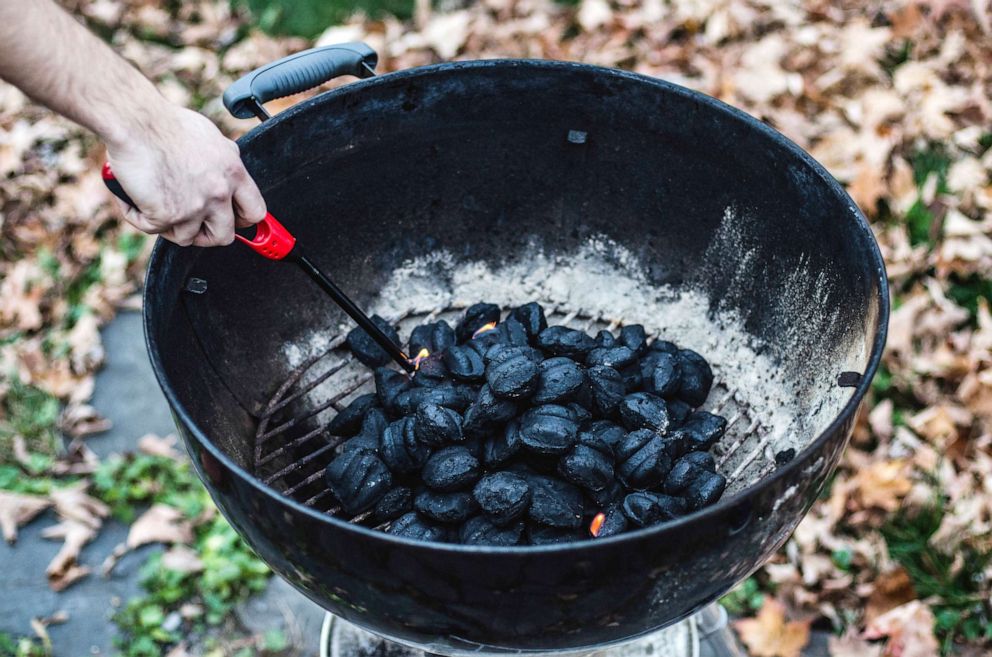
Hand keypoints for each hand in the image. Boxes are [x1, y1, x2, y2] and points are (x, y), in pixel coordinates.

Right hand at [106, 106, 265, 246]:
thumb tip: (226, 173)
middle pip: (224, 236)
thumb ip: (223, 162)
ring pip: (187, 238)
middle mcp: (218, 193)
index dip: (241, 221)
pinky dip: (138, 216)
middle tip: (190, 223)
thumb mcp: (211, 138)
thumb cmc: (166, 123)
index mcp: (233, 173)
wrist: (136, 121)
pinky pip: (153, 229)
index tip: (232, 221)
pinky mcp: (166, 215)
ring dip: (170, 226)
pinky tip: (133, 201)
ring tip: (156, 206)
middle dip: (206, 234)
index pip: (254, 212)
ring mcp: (194, 207)